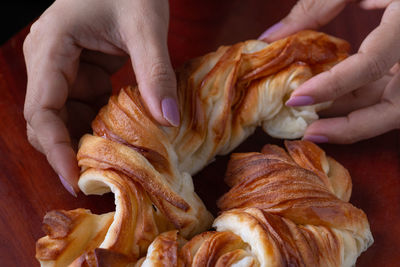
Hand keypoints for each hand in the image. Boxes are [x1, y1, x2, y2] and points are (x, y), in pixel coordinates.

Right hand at [23, 0, 179, 195]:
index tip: (74, 178)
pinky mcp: (82, 71)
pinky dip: (102, 123)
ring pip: (67, 118)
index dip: (55, 149)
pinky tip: (124, 134)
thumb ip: (155, 72)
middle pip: (48, 121)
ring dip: (90, 139)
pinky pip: (85, 106)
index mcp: (50, 48)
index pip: (41, 111)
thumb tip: (168, 120)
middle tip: (102, 177)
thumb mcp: (145, 25)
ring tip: (119, 160)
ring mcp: (64, 68)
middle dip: (72, 149)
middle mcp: (49, 62)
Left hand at [259, 0, 399, 143]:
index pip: (371, 64)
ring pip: (391, 105)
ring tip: (313, 118)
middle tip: (310, 131)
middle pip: (394, 108)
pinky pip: (391, 93)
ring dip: (352, 114)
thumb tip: (271, 38)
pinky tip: (333, 101)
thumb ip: (317, 7)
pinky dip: (362, 100)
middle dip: (351, 126)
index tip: (296, 98)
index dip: (332, 86)